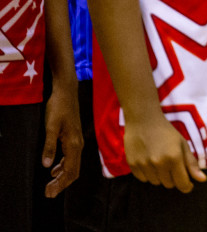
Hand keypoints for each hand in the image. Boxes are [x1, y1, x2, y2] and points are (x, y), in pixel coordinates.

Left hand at [41, 80, 82, 196]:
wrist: (66, 93)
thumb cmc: (58, 108)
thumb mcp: (51, 127)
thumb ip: (49, 146)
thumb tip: (47, 166)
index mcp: (74, 144)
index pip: (70, 171)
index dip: (60, 184)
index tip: (49, 193)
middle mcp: (78, 145)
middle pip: (73, 171)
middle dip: (62, 184)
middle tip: (48, 194)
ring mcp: (77, 142)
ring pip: (72, 165)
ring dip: (62, 177)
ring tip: (50, 185)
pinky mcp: (73, 138)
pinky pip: (71, 158)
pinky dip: (63, 167)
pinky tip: (54, 170)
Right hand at [124, 115, 204, 191]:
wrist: (144, 121)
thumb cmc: (167, 132)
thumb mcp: (183, 145)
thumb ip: (191, 164)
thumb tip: (202, 180)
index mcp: (174, 157)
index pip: (182, 183)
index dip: (187, 186)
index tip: (188, 185)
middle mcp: (159, 163)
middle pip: (169, 184)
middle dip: (173, 178)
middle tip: (172, 165)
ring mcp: (144, 165)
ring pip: (156, 182)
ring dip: (160, 176)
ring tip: (160, 161)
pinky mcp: (133, 165)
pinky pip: (143, 179)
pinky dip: (148, 174)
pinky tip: (149, 161)